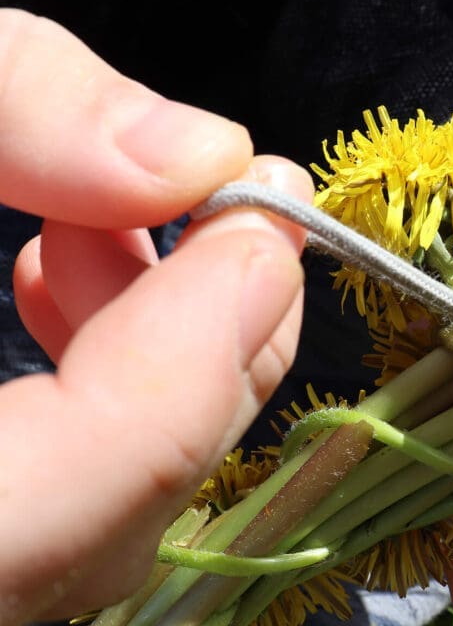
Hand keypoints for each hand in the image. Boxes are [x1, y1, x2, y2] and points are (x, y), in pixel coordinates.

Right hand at [0, 10, 311, 625]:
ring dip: (143, 365)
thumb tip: (188, 154)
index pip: (58, 502)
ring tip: (103, 227)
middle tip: (228, 225)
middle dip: (197, 362)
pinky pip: (50, 496)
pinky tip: (63, 282)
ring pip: (83, 518)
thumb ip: (12, 104)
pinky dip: (89, 391)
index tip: (254, 231)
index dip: (183, 369)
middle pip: (100, 521)